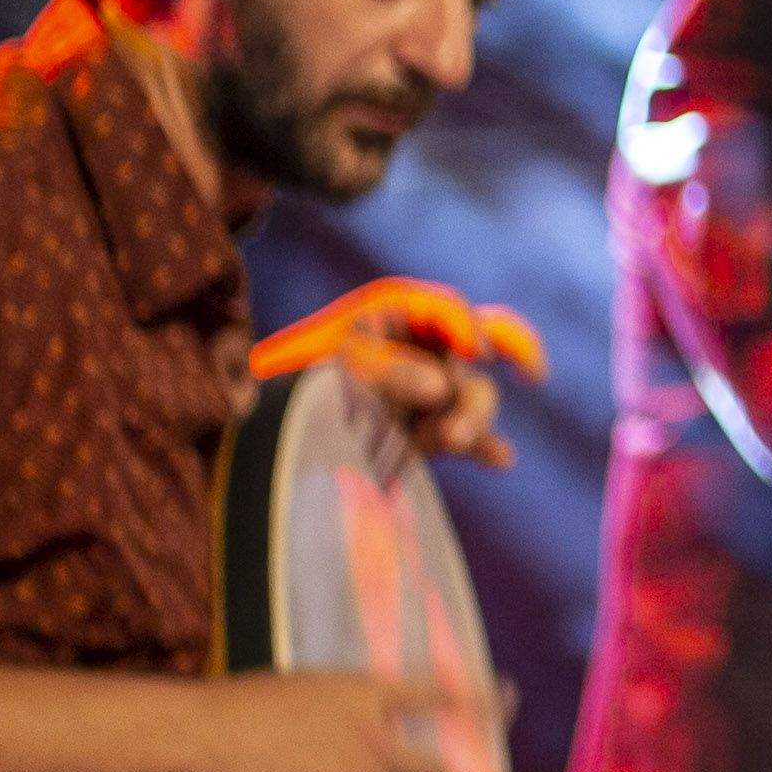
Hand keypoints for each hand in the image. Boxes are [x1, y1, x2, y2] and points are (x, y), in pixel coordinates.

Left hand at [254, 278, 545, 468]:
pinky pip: (470, 437)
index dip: (465, 327)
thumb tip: (441, 387)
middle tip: (455, 429)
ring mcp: (428, 391)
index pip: (446, 311)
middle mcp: (420, 348)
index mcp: (395, 316)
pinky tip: (502, 460)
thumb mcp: (336, 367)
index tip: (474, 353)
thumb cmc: (297, 387)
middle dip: (472, 393)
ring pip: (473, 397)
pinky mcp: (428, 431)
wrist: (269, 435)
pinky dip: (484, 447)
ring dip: (472, 421)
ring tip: (446, 445)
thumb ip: (389, 369)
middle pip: (475, 357)